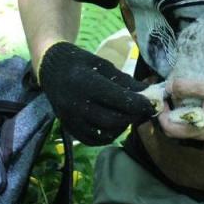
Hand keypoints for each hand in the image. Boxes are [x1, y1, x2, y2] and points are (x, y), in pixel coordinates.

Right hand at [38, 42, 156, 145]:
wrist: (50, 69)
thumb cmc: (79, 63)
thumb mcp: (103, 65)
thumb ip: (125, 81)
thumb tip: (148, 92)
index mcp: (86, 83)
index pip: (119, 99)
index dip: (139, 104)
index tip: (153, 104)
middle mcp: (77, 104)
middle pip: (113, 119)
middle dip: (132, 117)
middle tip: (143, 111)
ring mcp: (71, 118)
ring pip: (104, 132)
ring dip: (122, 127)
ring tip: (128, 116)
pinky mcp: (68, 127)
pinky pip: (92, 140)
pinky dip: (107, 136)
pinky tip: (114, 126)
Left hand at [157, 79, 203, 140]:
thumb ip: (187, 87)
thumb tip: (169, 87)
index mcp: (199, 128)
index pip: (169, 129)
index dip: (161, 114)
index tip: (163, 98)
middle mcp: (203, 135)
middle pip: (176, 131)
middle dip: (168, 114)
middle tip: (169, 97)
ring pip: (186, 129)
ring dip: (179, 114)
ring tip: (181, 97)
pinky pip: (196, 126)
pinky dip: (190, 115)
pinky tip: (195, 102)